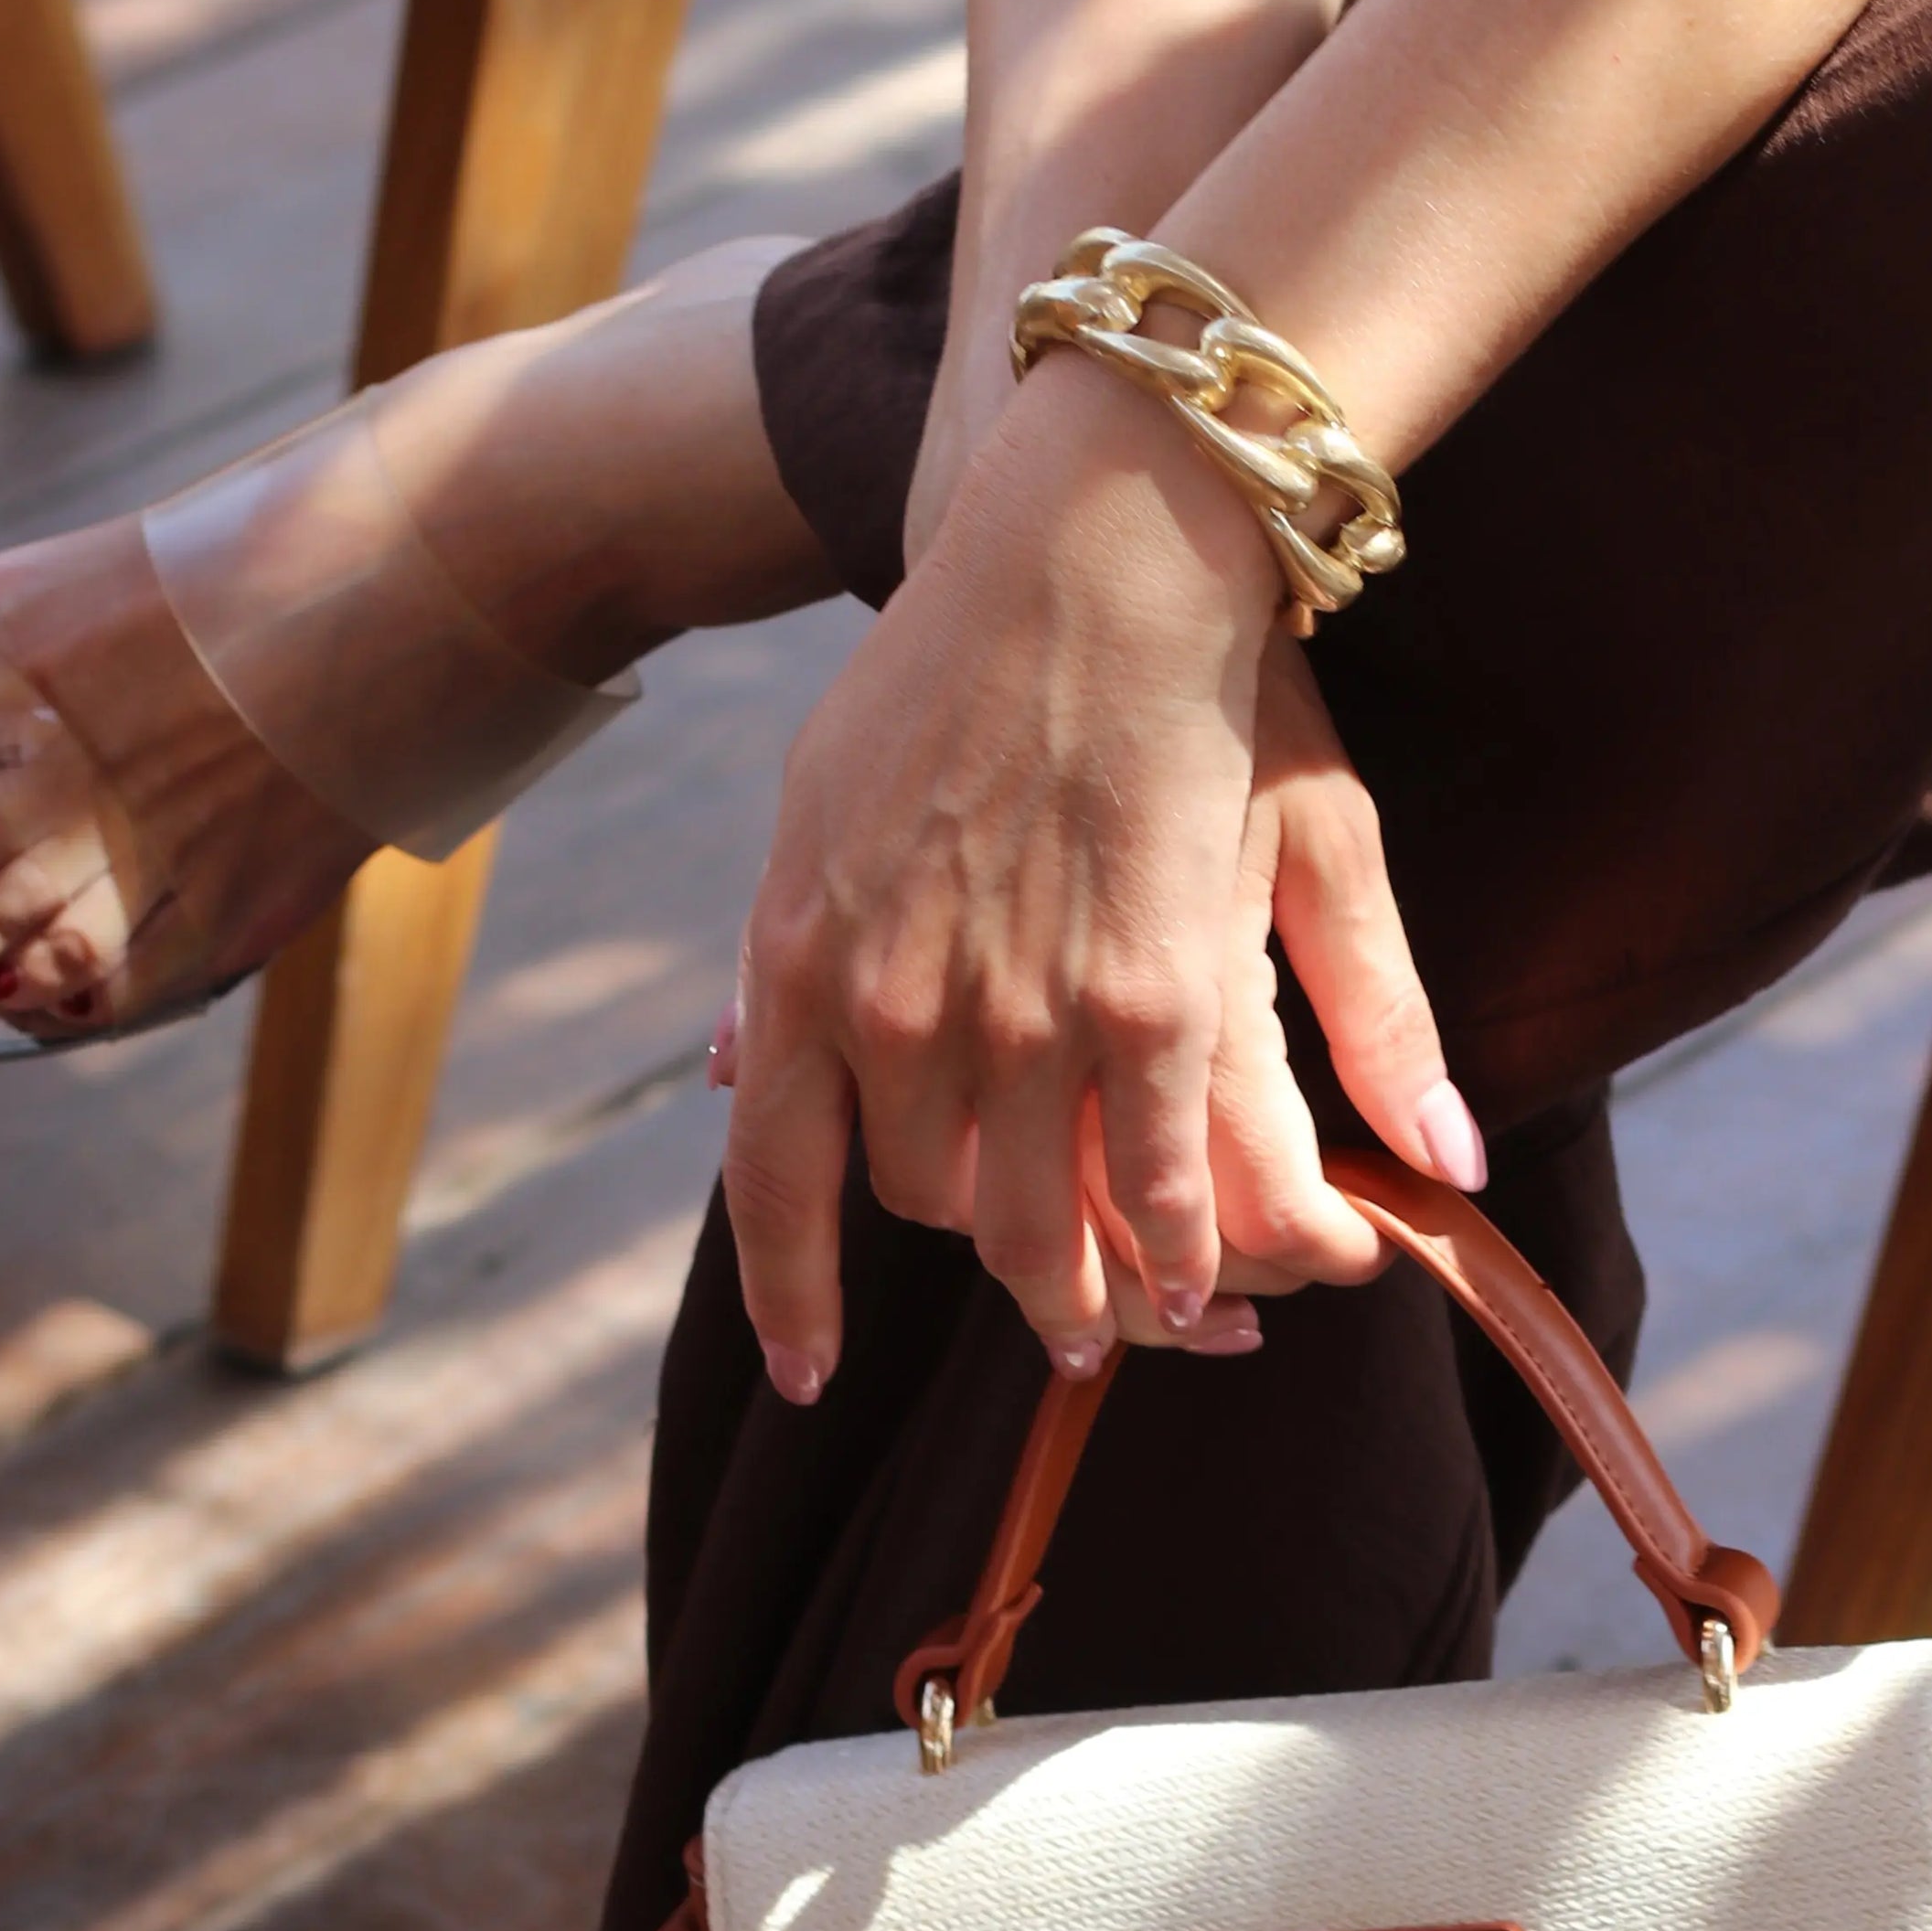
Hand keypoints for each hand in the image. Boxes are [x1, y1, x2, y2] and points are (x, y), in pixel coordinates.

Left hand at [720, 357, 1477, 1396]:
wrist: (1083, 555)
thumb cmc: (955, 662)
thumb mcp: (817, 806)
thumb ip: (785, 960)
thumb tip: (722, 1069)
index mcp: (798, 962)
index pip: (773, 1183)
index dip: (793, 1296)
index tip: (808, 1375)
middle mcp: (893, 1013)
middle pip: (928, 1209)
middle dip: (993, 1261)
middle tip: (1059, 1301)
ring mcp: (1019, 1016)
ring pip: (1041, 1224)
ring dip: (1096, 1301)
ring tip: (1144, 1329)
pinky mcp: (1147, 1001)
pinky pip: (1158, 1183)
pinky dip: (1184, 1252)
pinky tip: (1208, 1287)